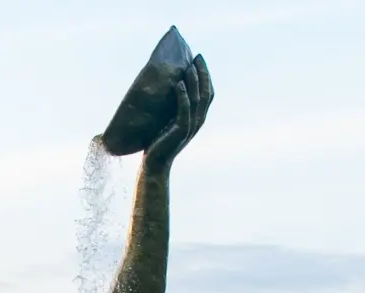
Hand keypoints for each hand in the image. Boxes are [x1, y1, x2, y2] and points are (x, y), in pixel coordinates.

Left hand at [143, 55, 212, 171]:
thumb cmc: (160, 141)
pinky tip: (178, 84)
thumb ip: (176, 107)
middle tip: (196, 56)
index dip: (206, 75)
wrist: (155, 164)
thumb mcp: (171, 120)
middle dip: (203, 73)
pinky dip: (182, 95)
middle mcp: (198, 121)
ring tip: (188, 66)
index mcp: (198, 118)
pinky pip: (184, 109)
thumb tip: (171, 85)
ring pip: (198, 99)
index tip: (198, 59)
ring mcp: (190, 126)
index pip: (209, 92)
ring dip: (194, 81)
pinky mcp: (180, 130)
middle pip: (207, 92)